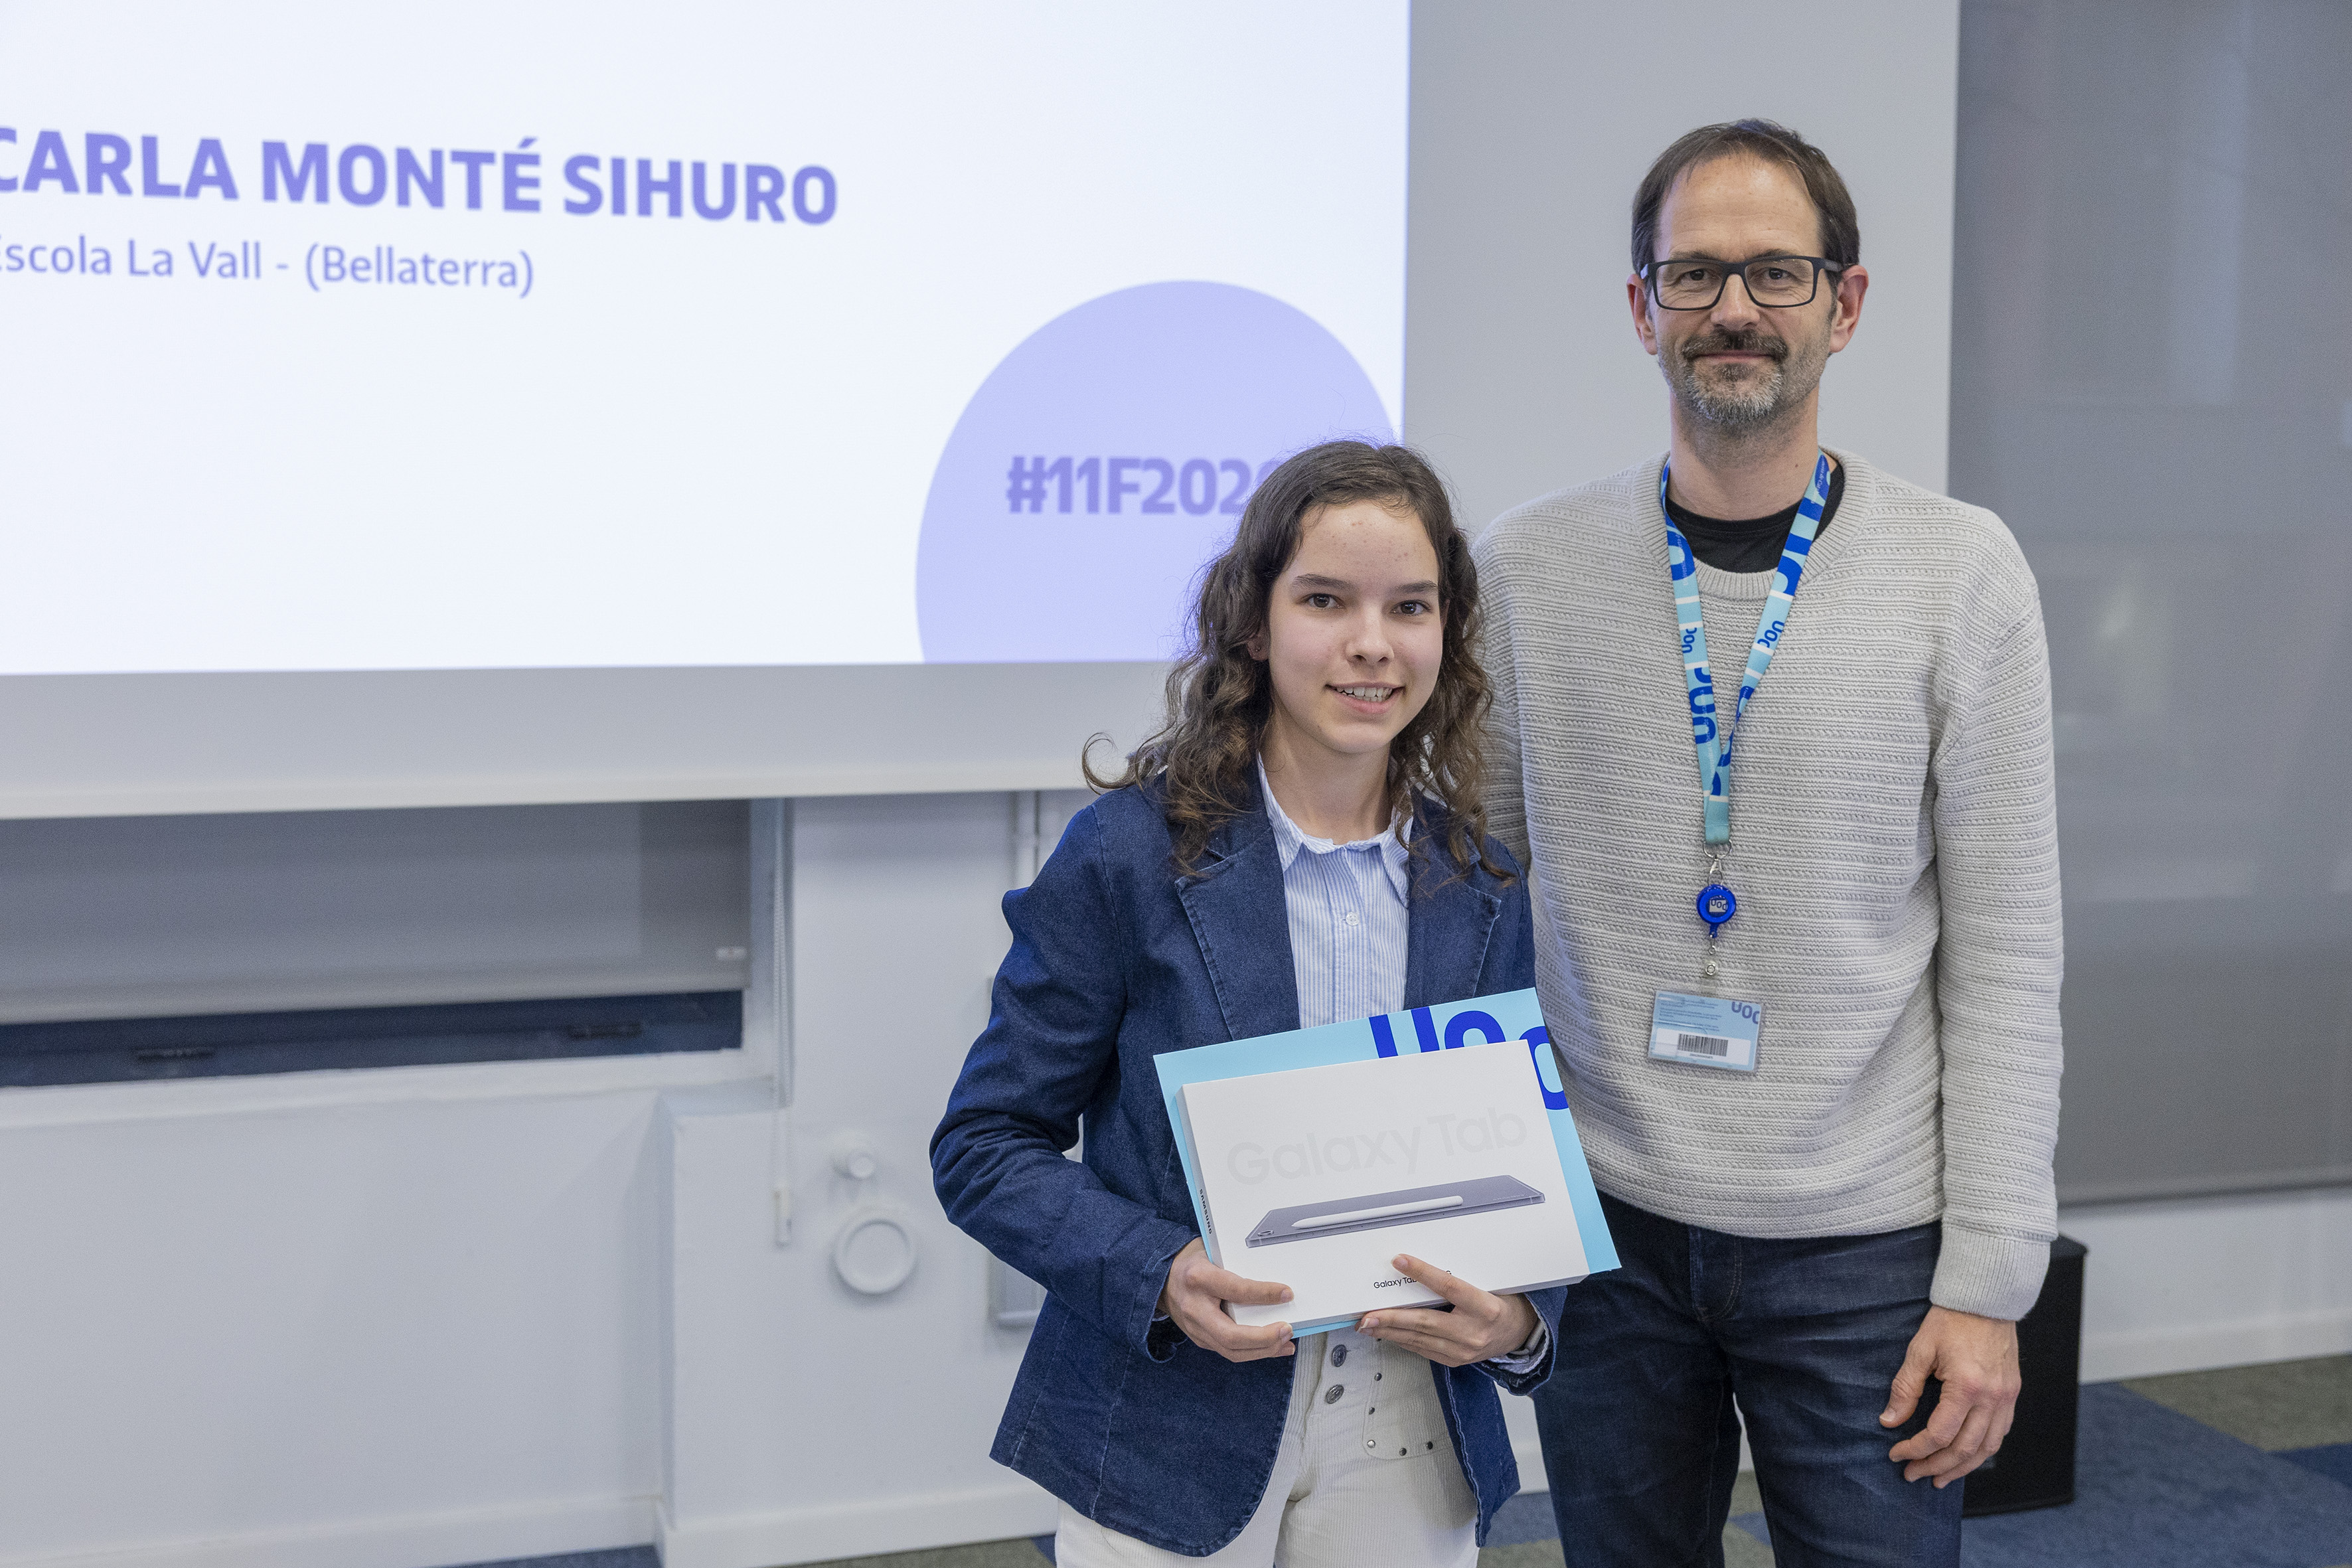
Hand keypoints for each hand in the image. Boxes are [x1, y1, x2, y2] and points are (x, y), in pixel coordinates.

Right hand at [1159, 1238, 1296, 1362]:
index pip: (1236, 1290)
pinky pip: (1229, 1351)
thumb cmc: (1191, 1261)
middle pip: (1231, 1335)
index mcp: (1198, 1278)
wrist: (1161, 1278)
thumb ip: (1238, 1264)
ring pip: (1231, 1350)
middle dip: (1264, 1338)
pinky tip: (1273, 1347)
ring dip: (1263, 1350)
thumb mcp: (1212, 1252)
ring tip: (1285, 1342)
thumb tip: (1273, 1280)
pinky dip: (1254, 1352)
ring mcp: (1195, 1328)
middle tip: (1287, 1329)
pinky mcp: (1199, 1339)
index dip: (1264, 1294)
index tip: (1286, 1293)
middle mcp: (1194, 1308)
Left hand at [1354, 1253, 1537, 1367]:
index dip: (1423, 1273)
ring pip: (1419, 1339)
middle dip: (1392, 1318)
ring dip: (1390, 1331)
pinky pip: (1423, 1349)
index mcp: (1486, 1308)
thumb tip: (1421, 1265)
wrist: (1519, 1333)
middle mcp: (1474, 1332)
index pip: (1449, 1287)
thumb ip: (1460, 1279)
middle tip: (1367, 1314)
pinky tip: (1387, 1333)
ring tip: (1368, 1324)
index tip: (1400, 1261)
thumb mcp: (1488, 1285)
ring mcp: (1464, 1351)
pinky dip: (1402, 1340)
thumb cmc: (1502, 1303)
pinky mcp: (1455, 1360)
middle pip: (1426, 1322)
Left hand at [1883, 1305, 2021, 1485]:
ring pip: (1987, 1448)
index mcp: (1967, 1387)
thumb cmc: (1950, 1320)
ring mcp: (2006, 1398)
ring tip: (1939, 1478)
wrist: (1986, 1298)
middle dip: (1936, 1467)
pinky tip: (1966, 1456)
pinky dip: (1982, 1450)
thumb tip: (1889, 1421)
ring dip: (1962, 1467)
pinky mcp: (2012, 1394)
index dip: (1916, 1450)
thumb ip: (1905, 1388)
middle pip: (1964, 1449)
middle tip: (1913, 1475)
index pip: (1940, 1434)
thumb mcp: (1920, 1349)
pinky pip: (2000, 1433)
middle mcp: (1992, 1398)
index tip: (1896, 1455)